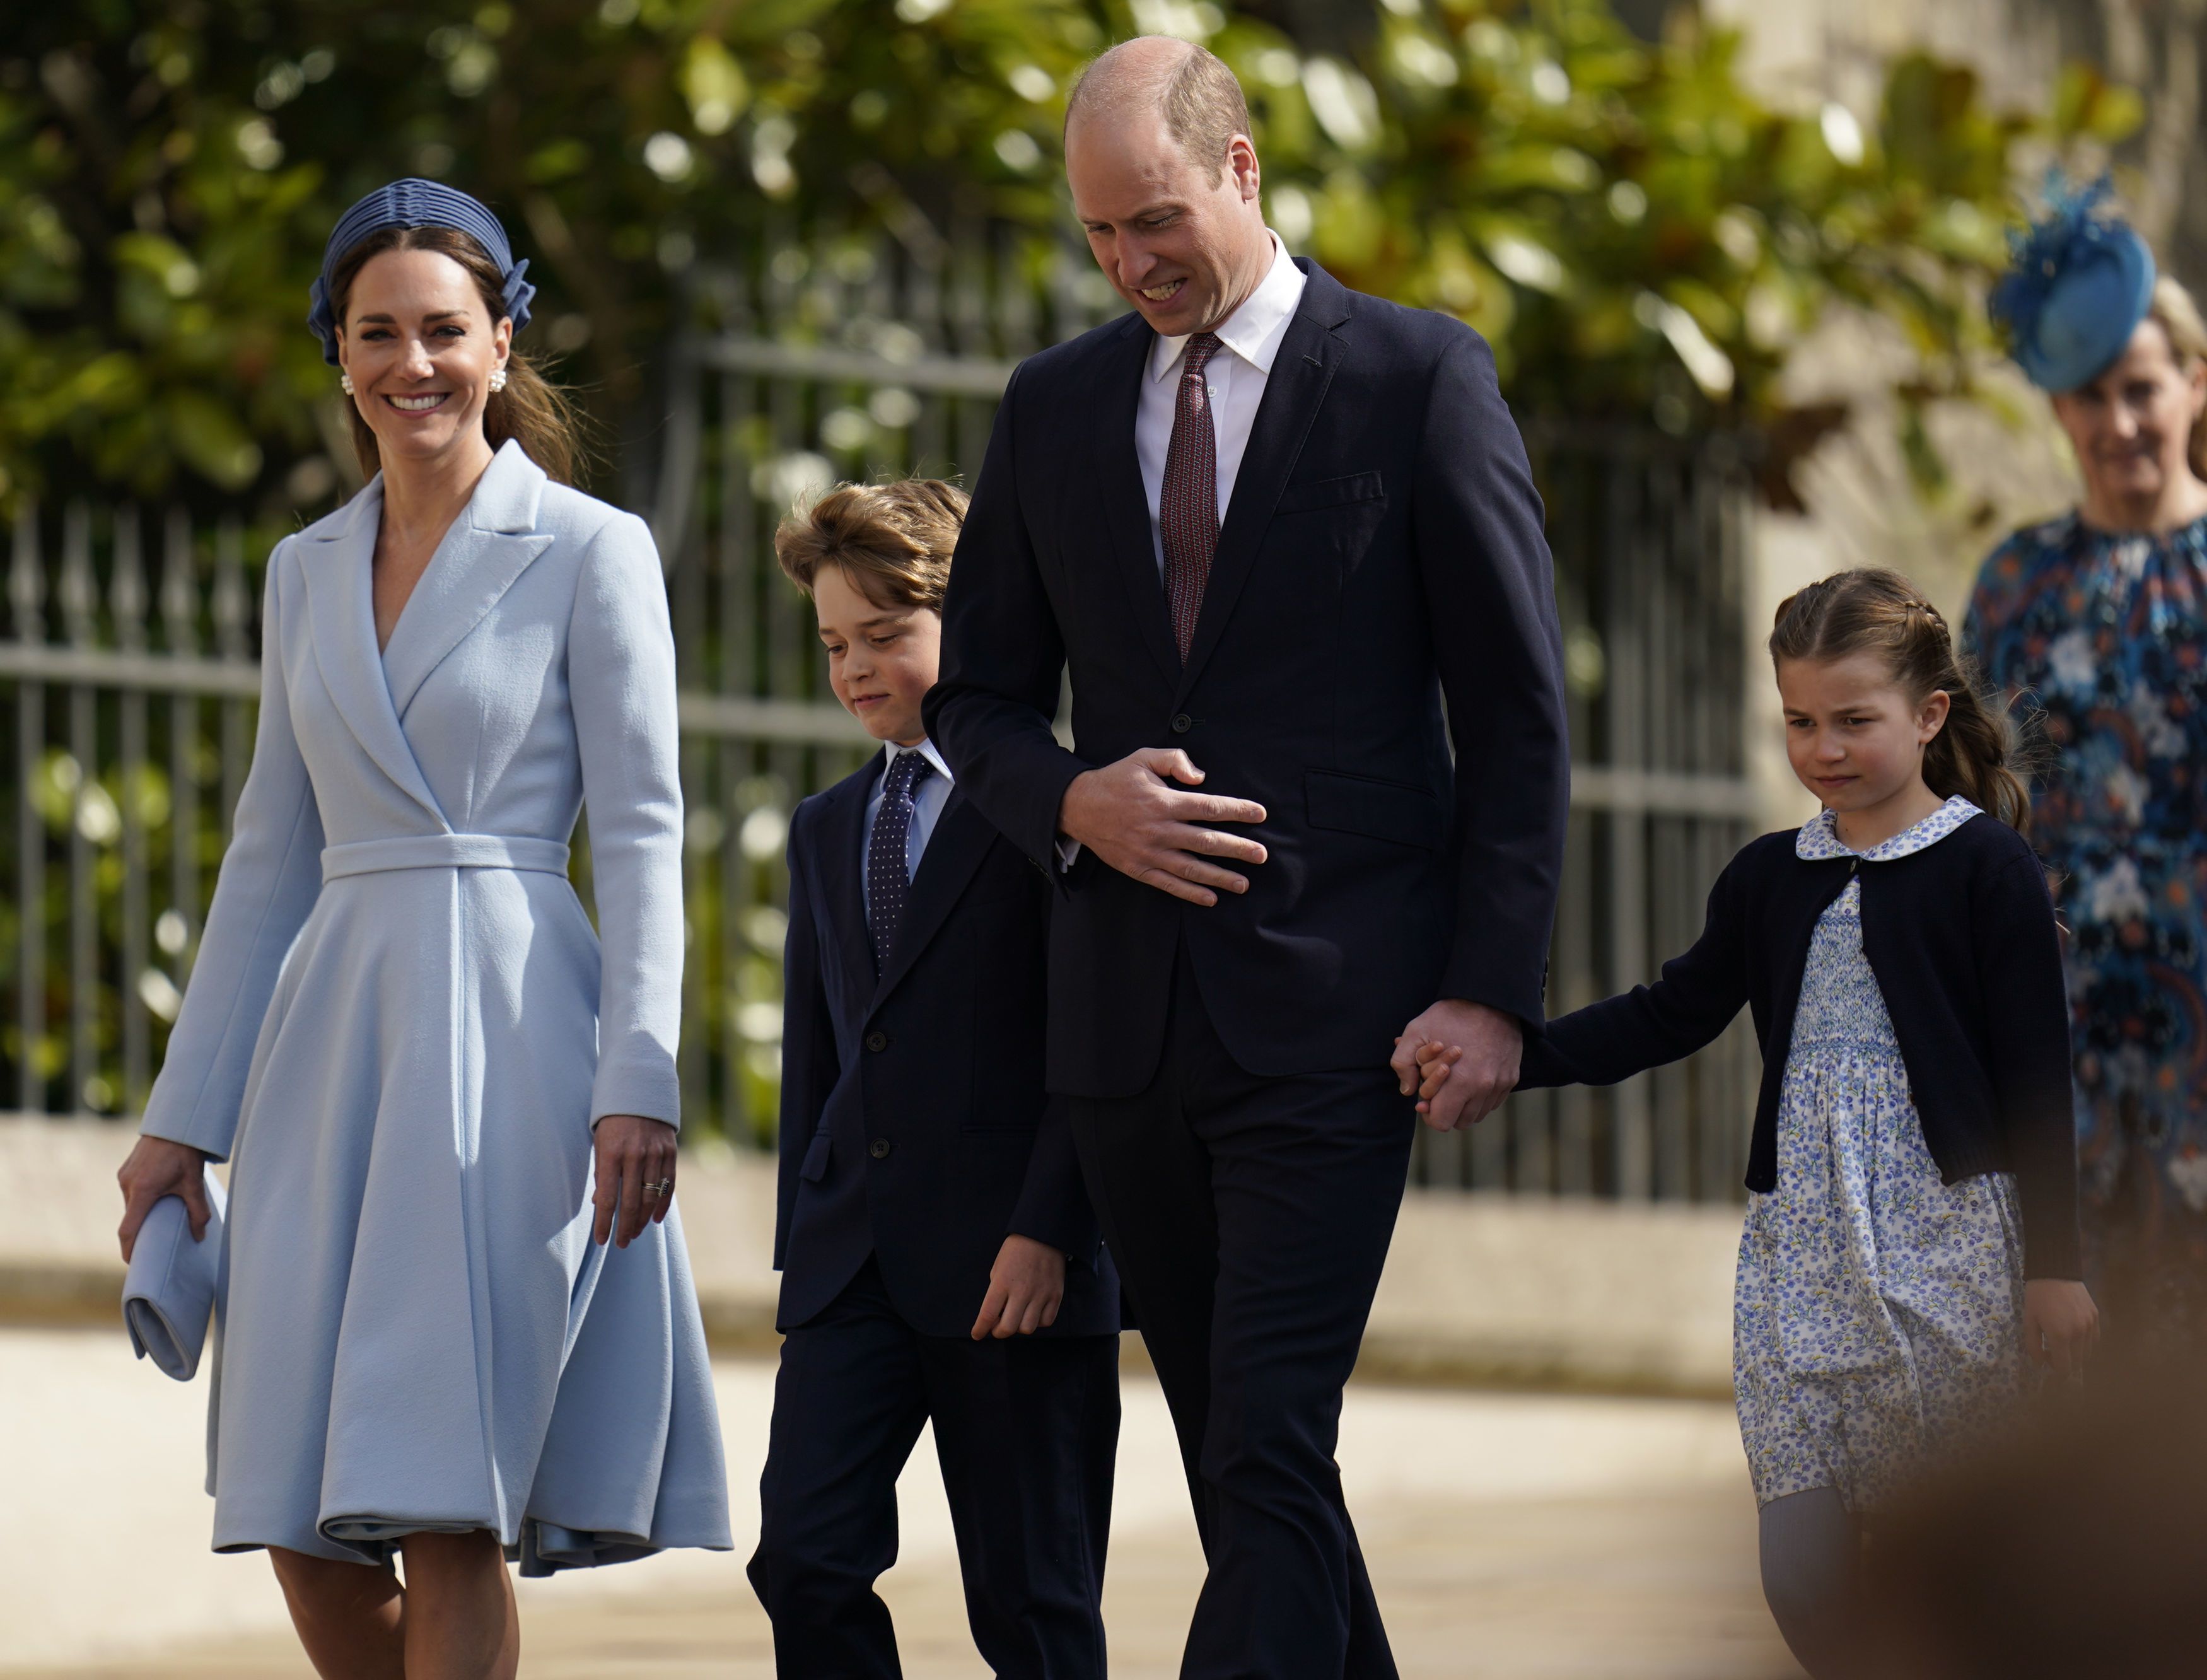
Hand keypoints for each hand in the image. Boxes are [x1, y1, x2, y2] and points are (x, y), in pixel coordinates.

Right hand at [117, 1135, 213, 1262]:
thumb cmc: (186, 1152)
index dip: (129, 1249)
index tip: (132, 1262)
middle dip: (139, 1232)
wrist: (176, 1123)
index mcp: (143, 1191)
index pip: (128, 1229)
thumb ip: (198, 1212)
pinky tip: (156, 1198)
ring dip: (141, 1213)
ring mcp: (124, 1176)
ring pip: (130, 1204)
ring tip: (157, 1218)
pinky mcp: (124, 1170)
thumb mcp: (194, 1183)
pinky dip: (140, 1200)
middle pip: (130, 1218)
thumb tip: (199, 1236)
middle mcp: (128, 1185)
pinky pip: (130, 1192)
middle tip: (152, 1244)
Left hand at [592, 1114, 677, 1247]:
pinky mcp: (670, 1151)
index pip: (608, 1198)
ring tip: (634, 1233)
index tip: (602, 1240)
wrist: (640, 1087)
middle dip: (625, 1227)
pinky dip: (662, 1204)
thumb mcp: (600, 1142)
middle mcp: (635, 1155)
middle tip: (621, 1243)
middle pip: (630, 1202)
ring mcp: (655, 1153)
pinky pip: (668, 1184)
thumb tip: (601, 1203)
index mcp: (611, 1153)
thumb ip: (602, 1173)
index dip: (605, 1223)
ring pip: (651, 1197)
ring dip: (642, 1219)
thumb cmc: (613, 1119)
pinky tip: (654, 1219)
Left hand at [971, 1234, 1065, 1339]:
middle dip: (998, 1332)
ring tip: (1017, 1317)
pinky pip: (1046, 1321)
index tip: (977, 1334)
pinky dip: (1037, 1322)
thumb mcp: (997, 1268)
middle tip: (998, 1326)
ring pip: (1028, 1329)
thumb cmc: (1016, 1251)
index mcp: (1002, 1283)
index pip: (988, 1315)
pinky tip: (1033, 1312)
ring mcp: (1041, 1294)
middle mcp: (1021, 1291)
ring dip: (1019, 1327)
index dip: (980, 1329)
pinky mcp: (1055, 1295)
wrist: (1043, 1235)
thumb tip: (996, 1314)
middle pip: (1008, 1328)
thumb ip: (996, 1292)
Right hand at [1057, 748, 1266, 906]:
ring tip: (1244, 883)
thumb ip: (1174, 760)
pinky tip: (1211, 897)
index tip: (1259, 814)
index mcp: (1164, 802)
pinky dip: (1191, 893)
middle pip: (1207, 842)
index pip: (1210, 808)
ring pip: (1192, 868)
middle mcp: (1159, 830)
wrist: (1077, 807)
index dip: (1237, 811)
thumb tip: (1201, 777)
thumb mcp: (1143, 758)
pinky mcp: (1138, 868)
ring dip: (1220, 877)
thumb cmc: (1115, 780)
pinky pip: (1169, 884)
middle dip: (1238, 849)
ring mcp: (1149, 852)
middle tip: (1262, 855)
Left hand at [1391, 999, 1521, 1131]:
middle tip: (1440, 1090)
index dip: (1429, 1113)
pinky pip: (1493, 1102)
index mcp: (1460, 1082)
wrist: (1491, 998)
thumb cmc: (1450, 1015)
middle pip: (1461, 1122)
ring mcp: (1500, 1084)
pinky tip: (1471, 1078)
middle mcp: (1483, 1088)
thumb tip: (1407, 1091)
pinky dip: (1480, 1097)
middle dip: (1447, 1110)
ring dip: (1464, 1105)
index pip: (1442, 1122)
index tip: (1426, 1100)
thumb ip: (1402, 1064)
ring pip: (1478, 1114)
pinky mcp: (1511, 1078)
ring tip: (1455, 1083)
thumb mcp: (1415, 1031)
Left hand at [2022, 1278, 2098, 1377]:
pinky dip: (2086, 1344)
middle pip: (2078, 1363)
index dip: (2057, 1372)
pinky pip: (2095, 1339)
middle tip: (2052, 1353)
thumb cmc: (2037, 1296)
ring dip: (2076, 1354)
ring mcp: (2091, 1325)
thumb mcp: (2029, 1320)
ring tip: (2062, 1343)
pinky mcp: (2097, 1317)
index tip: (2048, 1365)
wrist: (2054, 1272)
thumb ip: (2033, 1345)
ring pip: (2088, 1352)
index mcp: (2060, 1335)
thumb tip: (2040, 1364)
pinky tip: (2074, 1335)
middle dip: (2066, 1364)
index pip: (2065, 1367)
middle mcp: (2079, 1333)